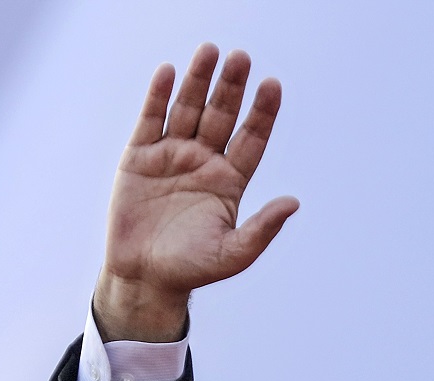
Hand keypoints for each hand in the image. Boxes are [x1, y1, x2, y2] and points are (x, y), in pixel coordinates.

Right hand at [94, 44, 298, 340]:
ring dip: (198, 80)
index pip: (251, 139)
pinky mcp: (139, 157)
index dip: (262, 112)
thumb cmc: (193, 268)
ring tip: (210, 51)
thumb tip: (294, 203)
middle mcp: (205, 162)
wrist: (145, 276)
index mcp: (230, 181)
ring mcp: (172, 156)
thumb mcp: (234, 252)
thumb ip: (263, 227)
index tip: (273, 85)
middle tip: (242, 57)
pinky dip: (159, 96)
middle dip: (232, 87)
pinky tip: (169, 72)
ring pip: (188, 109)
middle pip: (222, 116)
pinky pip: (152, 119)